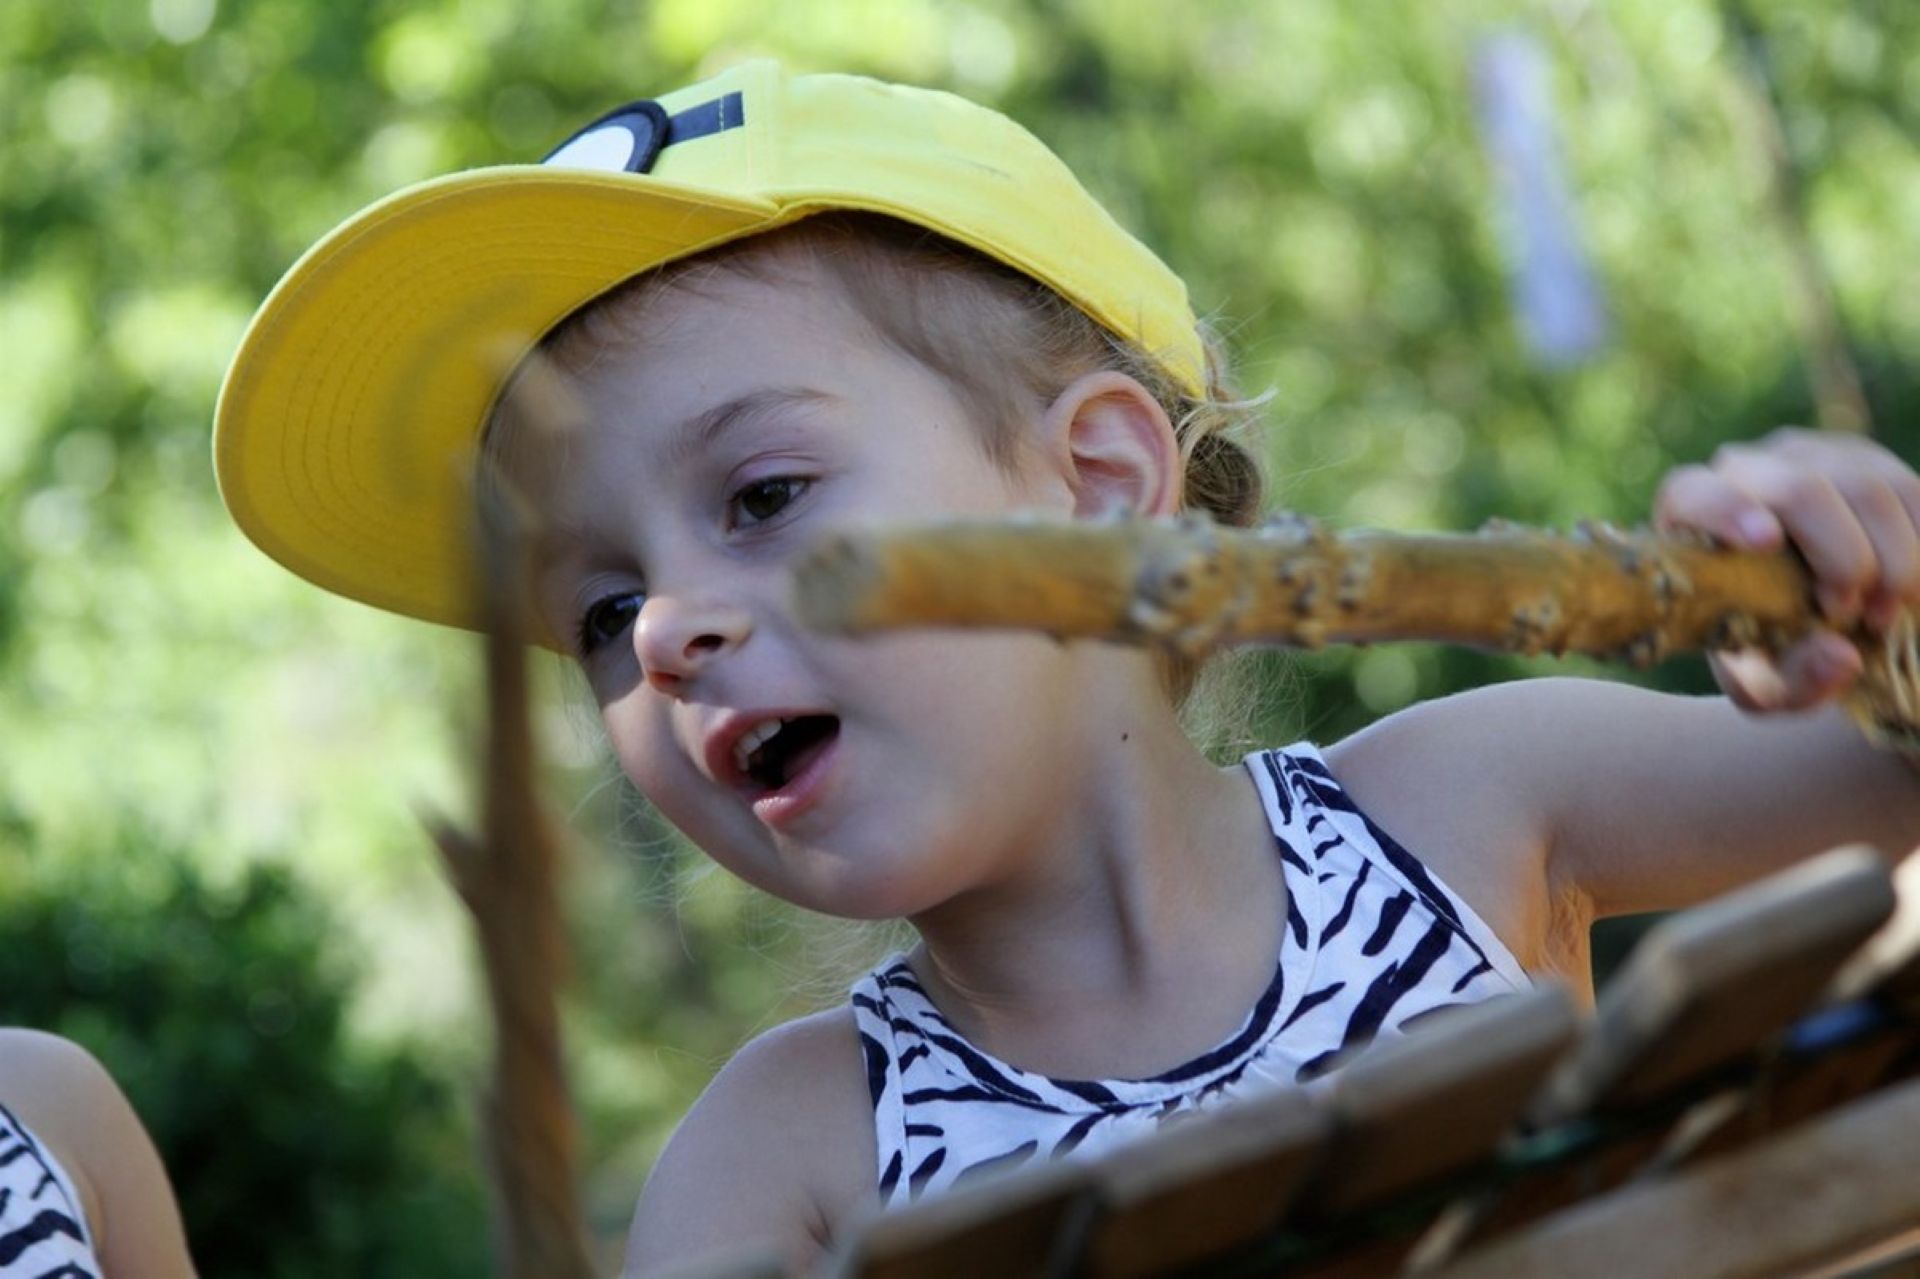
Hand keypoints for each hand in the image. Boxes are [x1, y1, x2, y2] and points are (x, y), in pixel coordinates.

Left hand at [1654, 427, 1919, 711]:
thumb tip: (1841, 657)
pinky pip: (1912, 490)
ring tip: (1885, 614)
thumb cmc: (1769, 648)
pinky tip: (1911, 590)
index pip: (1694, 493)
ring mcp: (1814, 457)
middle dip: (1842, 557)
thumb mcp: (1770, 686)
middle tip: (1852, 615)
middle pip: (1800, 489)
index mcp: (1693, 515)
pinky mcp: (1871, 461)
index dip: (1726, 510)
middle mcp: (1750, 471)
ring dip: (1893, 560)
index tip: (1765, 543)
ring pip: (1867, 488)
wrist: (1814, 622)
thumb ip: (1795, 680)